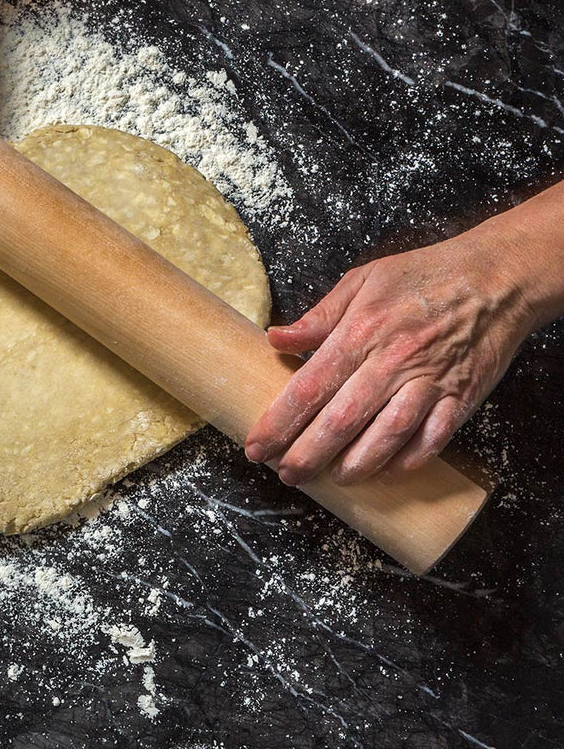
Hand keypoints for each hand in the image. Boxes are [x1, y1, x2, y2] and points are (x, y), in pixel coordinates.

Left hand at [244, 226, 539, 485]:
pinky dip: (407, 461)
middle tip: (286, 474)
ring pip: (385, 437)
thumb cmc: (423, 275)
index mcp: (361, 331)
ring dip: (355, 465)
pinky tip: (386, 471)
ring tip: (332, 479)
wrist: (496, 277)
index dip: (280, 422)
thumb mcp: (362, 281)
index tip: (257, 445)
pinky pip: (431, 440)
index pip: (309, 387)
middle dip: (307, 454)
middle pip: (341, 420)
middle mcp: (392, 361)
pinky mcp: (461, 398)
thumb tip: (276, 337)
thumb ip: (318, 316)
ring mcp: (429, 383)